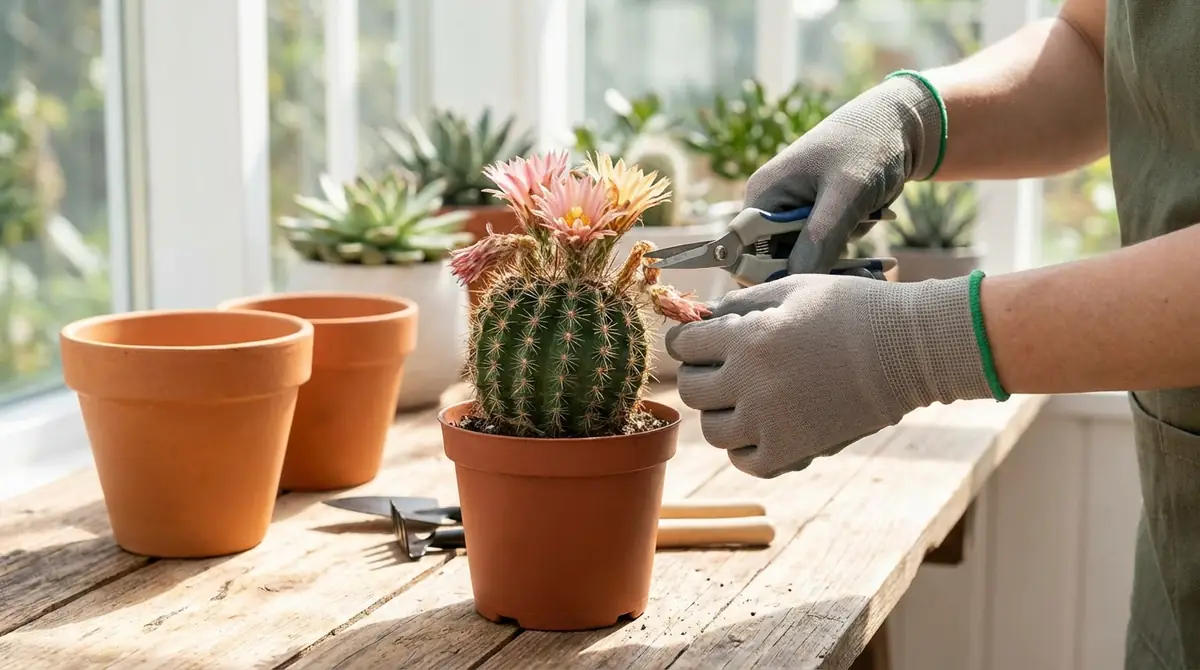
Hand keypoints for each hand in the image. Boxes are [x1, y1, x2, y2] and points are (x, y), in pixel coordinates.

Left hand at [663, 273, 994, 478]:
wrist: (910, 348)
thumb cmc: (854, 309)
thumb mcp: (794, 289)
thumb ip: (743, 303)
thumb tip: (706, 317)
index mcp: (748, 336)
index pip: (684, 345)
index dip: (687, 340)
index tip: (697, 341)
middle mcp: (751, 382)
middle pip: (691, 390)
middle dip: (699, 376)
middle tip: (719, 370)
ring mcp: (771, 421)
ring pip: (713, 430)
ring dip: (720, 414)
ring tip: (742, 400)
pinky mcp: (794, 450)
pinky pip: (746, 461)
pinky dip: (745, 448)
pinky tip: (760, 429)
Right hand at [743, 73, 943, 273]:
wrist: (899, 126)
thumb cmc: (867, 147)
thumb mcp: (845, 193)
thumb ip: (819, 238)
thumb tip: (795, 282)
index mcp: (763, 196)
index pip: (743, 253)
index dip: (764, 277)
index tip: (804, 287)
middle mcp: (771, 209)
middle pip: (775, 263)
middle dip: (813, 271)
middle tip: (852, 275)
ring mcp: (793, 217)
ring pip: (804, 263)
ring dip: (835, 265)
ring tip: (866, 252)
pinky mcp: (816, 222)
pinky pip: (823, 254)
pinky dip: (846, 256)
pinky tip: (868, 244)